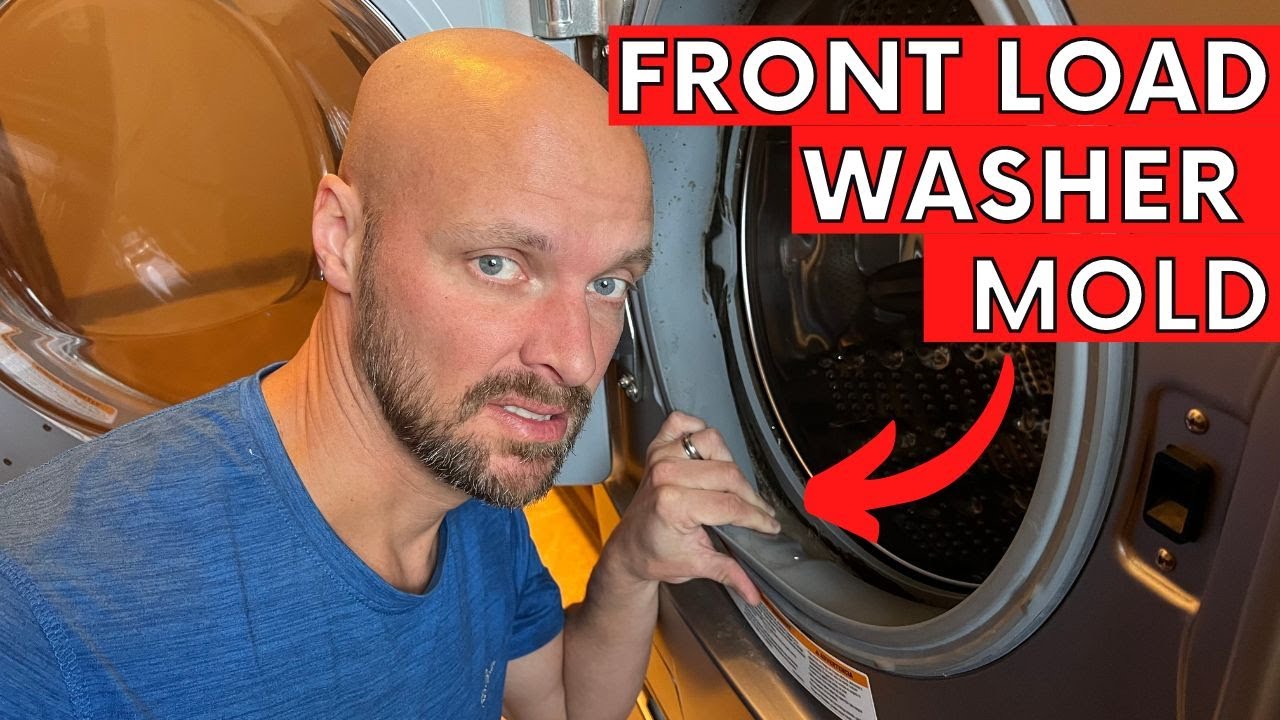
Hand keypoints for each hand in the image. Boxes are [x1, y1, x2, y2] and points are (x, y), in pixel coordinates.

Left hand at [602, 411, 780, 604]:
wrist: (629, 549)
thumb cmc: (656, 556)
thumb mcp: (696, 566)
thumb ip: (729, 573)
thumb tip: (755, 593)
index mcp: (673, 504)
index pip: (730, 505)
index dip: (756, 517)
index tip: (770, 525)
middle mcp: (666, 475)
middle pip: (727, 474)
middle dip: (749, 496)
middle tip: (759, 511)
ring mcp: (660, 457)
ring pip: (711, 442)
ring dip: (727, 461)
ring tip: (734, 485)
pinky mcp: (656, 448)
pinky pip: (681, 422)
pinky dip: (696, 429)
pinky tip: (707, 451)